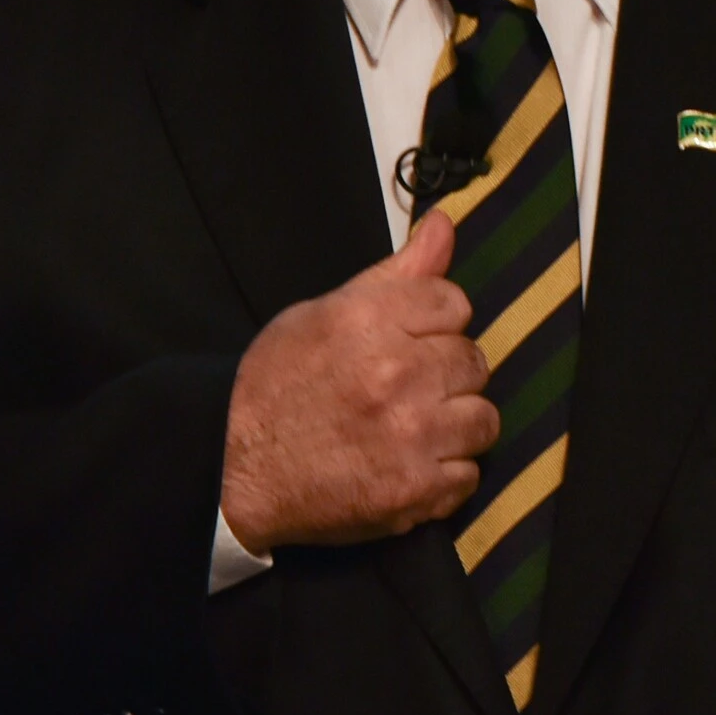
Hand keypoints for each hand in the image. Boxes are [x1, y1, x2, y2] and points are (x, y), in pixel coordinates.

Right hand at [219, 211, 496, 553]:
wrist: (232, 470)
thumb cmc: (274, 385)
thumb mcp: (322, 313)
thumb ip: (394, 274)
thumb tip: (444, 223)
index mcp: (370, 320)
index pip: (454, 303)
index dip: (434, 322)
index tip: (409, 341)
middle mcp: (398, 373)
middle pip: (474, 360)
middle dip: (445, 373)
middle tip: (407, 389)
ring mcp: (411, 436)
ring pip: (483, 419)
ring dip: (455, 426)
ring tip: (415, 429)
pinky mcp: (415, 491)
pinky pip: (469, 475)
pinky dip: (444, 475)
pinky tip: (408, 465)